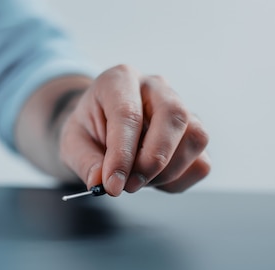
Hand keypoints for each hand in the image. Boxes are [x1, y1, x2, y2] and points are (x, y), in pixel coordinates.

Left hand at [59, 65, 210, 195]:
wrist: (101, 127)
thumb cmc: (88, 130)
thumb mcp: (72, 144)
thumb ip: (86, 162)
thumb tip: (102, 182)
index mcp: (120, 80)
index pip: (128, 114)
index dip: (122, 154)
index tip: (113, 185)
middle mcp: (156, 88)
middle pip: (174, 116)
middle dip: (154, 159)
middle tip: (130, 186)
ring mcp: (181, 109)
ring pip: (195, 138)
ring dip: (168, 172)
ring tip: (138, 181)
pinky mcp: (194, 134)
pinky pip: (201, 162)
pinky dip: (178, 180)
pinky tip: (154, 180)